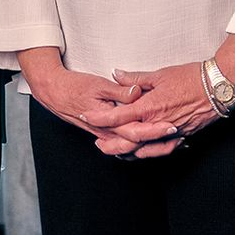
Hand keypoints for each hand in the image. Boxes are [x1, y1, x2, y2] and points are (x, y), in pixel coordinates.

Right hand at [21, 51, 170, 143]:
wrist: (54, 92)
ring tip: (175, 141)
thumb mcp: (98, 85)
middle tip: (180, 137)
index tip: (172, 125)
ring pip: (132, 149)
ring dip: (153, 147)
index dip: (155, 130)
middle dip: (160, 144)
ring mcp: (106, 135)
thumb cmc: (74, 87)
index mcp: (107, 121)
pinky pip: (126, 145)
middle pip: (137, 146)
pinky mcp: (106, 133)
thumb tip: (137, 92)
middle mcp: (107, 132)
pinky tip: (156, 141)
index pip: (135, 132)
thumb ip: (120, 90)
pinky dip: (142, 146)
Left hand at [98, 64, 220, 159]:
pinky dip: (148, 153)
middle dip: (110, 144)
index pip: (117, 116)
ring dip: (127, 152)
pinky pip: (161, 150)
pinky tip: (143, 152)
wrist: (219, 87)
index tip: (87, 117)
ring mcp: (170, 133)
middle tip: (98, 144)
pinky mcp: (181, 136)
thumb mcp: (160, 74)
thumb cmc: (191, 77)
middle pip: (127, 141)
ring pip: (143, 149)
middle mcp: (157, 124)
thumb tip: (116, 74)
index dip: (100, 118)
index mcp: (150, 107)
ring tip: (116, 151)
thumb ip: (135, 78)